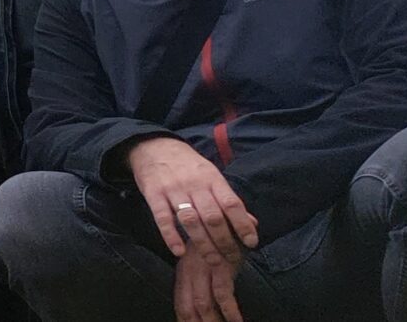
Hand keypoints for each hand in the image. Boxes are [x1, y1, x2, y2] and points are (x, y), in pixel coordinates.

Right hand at [124, 137, 258, 260]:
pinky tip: (179, 251)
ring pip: (191, 220)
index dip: (243, 224)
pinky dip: (171, 236)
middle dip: (224, 241)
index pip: (232, 203)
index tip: (252, 243)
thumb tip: (252, 223)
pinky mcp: (153, 194)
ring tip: (212, 261)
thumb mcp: (211, 175)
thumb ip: (228, 199)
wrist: (153, 146)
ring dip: (203, 244)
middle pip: (212, 217)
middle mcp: (194, 184)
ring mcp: (173, 189)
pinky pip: (163, 218)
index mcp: (212, 178)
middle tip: (231, 258)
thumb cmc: (187, 166)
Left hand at [172, 242, 244, 321]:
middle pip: (188, 307)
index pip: (181, 302)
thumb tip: (201, 306)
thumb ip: (202, 281)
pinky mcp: (221, 267)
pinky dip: (230, 310)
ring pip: (203, 304)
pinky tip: (237, 321)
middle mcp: (190, 272)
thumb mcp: (204, 261)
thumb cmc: (216, 240)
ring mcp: (205, 270)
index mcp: (184, 272)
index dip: (184, 318)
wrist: (223, 217)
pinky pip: (223, 294)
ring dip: (211, 321)